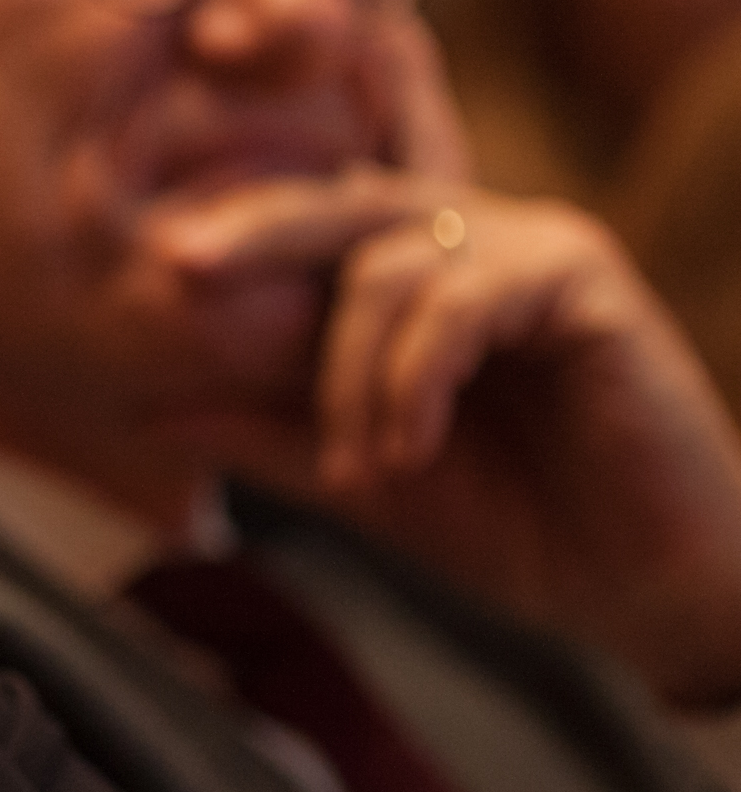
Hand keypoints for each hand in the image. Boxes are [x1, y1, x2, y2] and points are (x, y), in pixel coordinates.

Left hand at [153, 169, 740, 707]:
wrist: (645, 589)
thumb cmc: (516, 528)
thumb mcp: (364, 480)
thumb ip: (268, 435)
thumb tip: (146, 412)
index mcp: (417, 274)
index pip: (310, 227)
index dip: (233, 233)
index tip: (149, 267)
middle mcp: (473, 240)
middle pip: (337, 202)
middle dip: (251, 232)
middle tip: (175, 268)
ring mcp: (532, 248)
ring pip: (388, 260)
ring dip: (349, 373)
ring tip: (360, 469)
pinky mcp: (585, 278)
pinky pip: (463, 294)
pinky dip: (414, 373)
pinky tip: (408, 448)